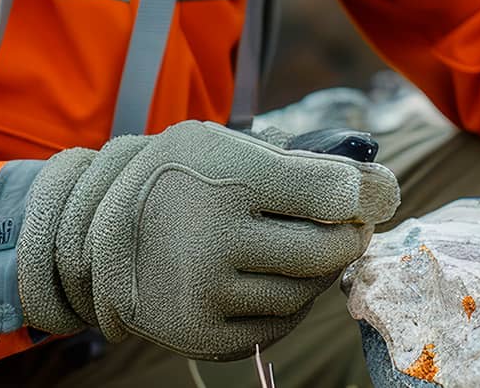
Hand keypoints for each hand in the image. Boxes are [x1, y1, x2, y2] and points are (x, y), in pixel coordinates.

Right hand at [14, 120, 398, 360]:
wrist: (98, 234)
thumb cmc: (179, 181)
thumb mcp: (225, 145)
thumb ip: (299, 162)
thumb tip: (381, 189)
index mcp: (228, 179)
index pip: (334, 193)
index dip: (360, 193)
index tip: (357, 193)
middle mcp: (216, 238)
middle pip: (327, 249)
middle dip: (346, 236)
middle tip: (341, 226)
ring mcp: (209, 293)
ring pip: (306, 290)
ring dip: (315, 271)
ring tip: (293, 247)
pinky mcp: (206, 334)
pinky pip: (279, 324)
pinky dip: (285, 302)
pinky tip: (265, 277)